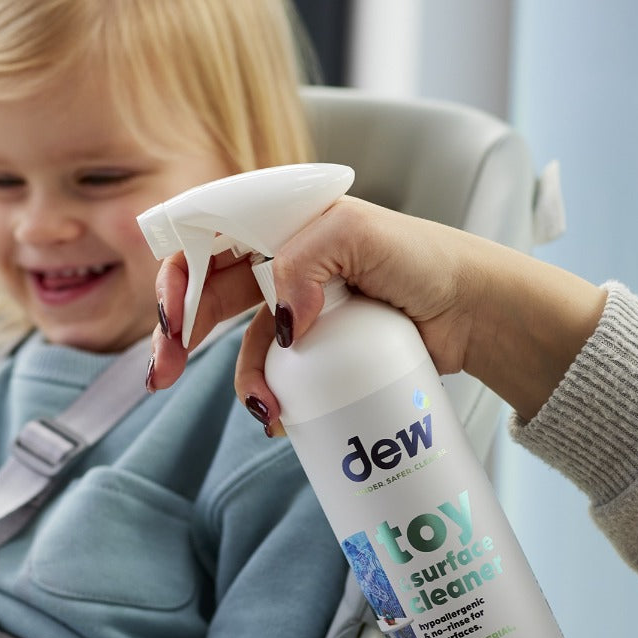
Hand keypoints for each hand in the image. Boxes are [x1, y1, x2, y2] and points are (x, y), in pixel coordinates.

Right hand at [148, 197, 605, 426]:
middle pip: (204, 292)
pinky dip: (266, 395)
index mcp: (277, 220)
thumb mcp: (358, 233)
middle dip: (176, 335)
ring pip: (236, 342)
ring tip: (262, 411)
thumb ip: (304, 258)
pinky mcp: (312, 348)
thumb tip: (278, 322)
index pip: (205, 237)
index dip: (177, 275)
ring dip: (235, 379)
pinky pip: (272, 372)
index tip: (173, 318)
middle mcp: (277, 260)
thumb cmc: (422, 258)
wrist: (474, 313)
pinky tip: (279, 417)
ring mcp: (292, 306)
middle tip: (163, 372)